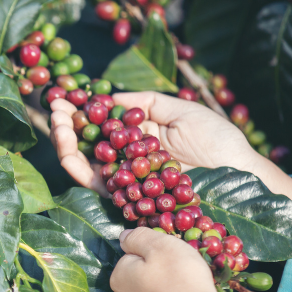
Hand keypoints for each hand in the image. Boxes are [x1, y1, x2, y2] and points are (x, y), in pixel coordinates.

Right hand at [50, 91, 291, 203]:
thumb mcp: (182, 110)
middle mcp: (126, 157)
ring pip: (84, 162)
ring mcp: (125, 177)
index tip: (64, 94)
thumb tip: (110, 97)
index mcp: (138, 135)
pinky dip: (78, 169)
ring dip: (64, 144)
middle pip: (86, 141)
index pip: (101, 120)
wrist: (238, 175)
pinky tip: (67, 152)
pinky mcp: (127, 197)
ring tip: (57, 124)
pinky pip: (96, 184)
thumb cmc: (218, 141)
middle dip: (66, 123)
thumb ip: (146, 103)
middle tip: (53, 106)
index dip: (81, 108)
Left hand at [111, 227, 215, 291]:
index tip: (171, 258)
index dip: (154, 253)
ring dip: (166, 290)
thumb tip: (124, 236)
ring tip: (186, 290)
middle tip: (182, 273)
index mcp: (119, 277)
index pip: (133, 255)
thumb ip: (139, 237)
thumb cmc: (178, 278)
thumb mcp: (160, 245)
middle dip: (159, 272)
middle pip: (142, 275)